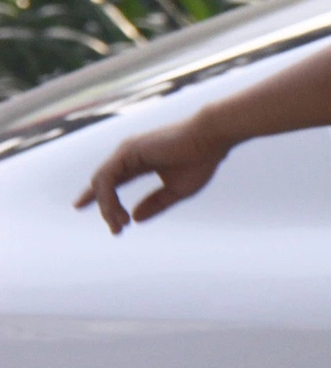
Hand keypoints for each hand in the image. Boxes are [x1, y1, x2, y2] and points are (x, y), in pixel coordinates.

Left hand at [74, 114, 232, 233]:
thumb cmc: (201, 160)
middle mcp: (128, 154)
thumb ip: (155, 203)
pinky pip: (105, 178)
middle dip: (104, 207)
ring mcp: (125, 151)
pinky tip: (116, 212)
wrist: (212, 138)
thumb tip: (134, 218)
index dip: (99, 195)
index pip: (112, 180)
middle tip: (116, 229)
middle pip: (103, 182)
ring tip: (119, 225)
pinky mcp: (126, 152)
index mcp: (141, 161)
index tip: (81, 206)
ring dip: (107, 207)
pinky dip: (106, 197)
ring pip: (101, 182)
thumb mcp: (176, 190)